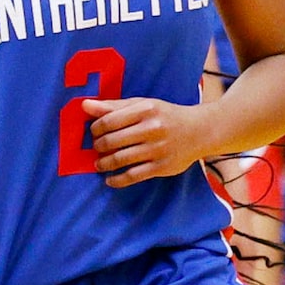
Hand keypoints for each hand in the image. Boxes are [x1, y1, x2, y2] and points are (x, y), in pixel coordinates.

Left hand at [84, 95, 209, 186]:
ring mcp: (158, 149)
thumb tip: (84, 106)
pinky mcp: (162, 167)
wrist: (200, 131)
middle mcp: (152, 128)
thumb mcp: (143, 105)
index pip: (108, 121)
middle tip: (96, 148)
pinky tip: (110, 179)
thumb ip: (113, 106)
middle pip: (111, 141)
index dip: (95, 129)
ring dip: (103, 164)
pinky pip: (132, 176)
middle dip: (98, 146)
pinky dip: (116, 180)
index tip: (94, 132)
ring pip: (119, 159)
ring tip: (100, 164)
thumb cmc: (165, 116)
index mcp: (146, 109)